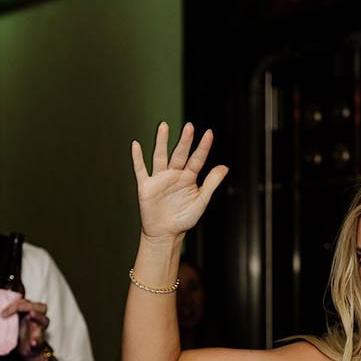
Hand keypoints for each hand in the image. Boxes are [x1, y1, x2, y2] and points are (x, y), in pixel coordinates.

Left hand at [0, 289, 52, 360]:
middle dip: (28, 304)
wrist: (25, 351)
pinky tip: (32, 342)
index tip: (2, 313)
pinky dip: (36, 341)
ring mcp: (39, 330)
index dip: (15, 304)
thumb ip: (1, 303)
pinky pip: (39, 342)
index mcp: (30, 312)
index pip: (27, 302)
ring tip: (30, 316)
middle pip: (40, 307)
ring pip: (44, 321)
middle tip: (17, 308)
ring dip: (37, 317)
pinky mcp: (37, 344)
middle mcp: (37, 319)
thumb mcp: (10, 317)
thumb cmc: (19, 332)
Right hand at [131, 122, 228, 240]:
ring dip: (161, 141)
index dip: (203, 147)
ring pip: (160, 156)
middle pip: (180, 153)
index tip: (209, 133)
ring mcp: (159, 178)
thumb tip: (225, 167)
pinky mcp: (146, 186)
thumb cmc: (184, 218)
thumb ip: (211, 183)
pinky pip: (141, 169)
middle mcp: (174, 174)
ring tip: (164, 126)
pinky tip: (136, 145)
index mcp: (188, 177)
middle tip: (189, 126)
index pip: (197, 159)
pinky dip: (137, 158)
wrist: (165, 234)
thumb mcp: (201, 201)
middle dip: (184, 141)